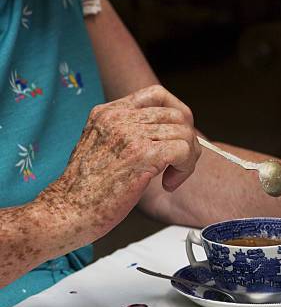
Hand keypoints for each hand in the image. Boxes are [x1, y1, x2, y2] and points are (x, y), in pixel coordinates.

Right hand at [37, 85, 200, 243]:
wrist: (67, 211)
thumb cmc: (85, 190)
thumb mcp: (101, 147)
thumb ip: (127, 134)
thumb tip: (164, 134)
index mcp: (108, 112)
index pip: (158, 95)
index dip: (177, 116)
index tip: (176, 139)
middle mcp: (119, 118)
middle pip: (177, 115)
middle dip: (187, 142)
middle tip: (177, 166)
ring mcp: (130, 134)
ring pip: (184, 133)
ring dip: (187, 160)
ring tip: (171, 178)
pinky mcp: (141, 155)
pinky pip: (184, 150)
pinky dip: (185, 168)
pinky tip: (169, 184)